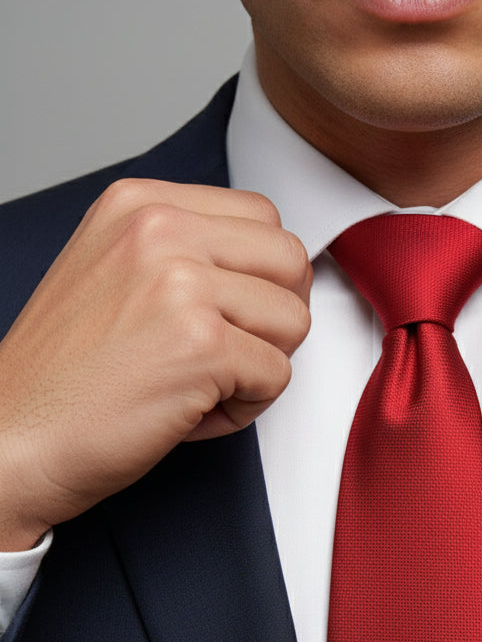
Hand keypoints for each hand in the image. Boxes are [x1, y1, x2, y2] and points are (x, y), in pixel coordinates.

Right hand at [0, 178, 311, 549]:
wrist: (14, 438)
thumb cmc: (66, 377)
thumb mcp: (115, 272)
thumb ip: (185, 252)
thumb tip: (265, 267)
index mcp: (141, 203)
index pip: (263, 217)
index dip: (260, 279)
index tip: (223, 316)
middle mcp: (161, 229)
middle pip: (290, 262)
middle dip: (272, 320)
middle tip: (222, 356)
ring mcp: (182, 285)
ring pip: (293, 320)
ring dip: (259, 367)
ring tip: (198, 385)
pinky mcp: (202, 346)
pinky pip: (277, 376)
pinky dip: (244, 408)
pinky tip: (190, 412)